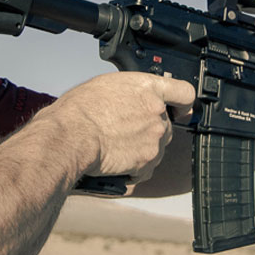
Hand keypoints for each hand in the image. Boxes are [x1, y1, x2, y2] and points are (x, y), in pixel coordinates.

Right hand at [50, 72, 196, 182]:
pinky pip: (147, 168)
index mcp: (148, 88)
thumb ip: (131, 91)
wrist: (70, 135)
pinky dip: (135, 169)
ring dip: (142, 149)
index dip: (182, 103)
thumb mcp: (108, 85)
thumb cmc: (80, 109)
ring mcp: (155, 137)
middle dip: (150, 130)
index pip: (184, 93)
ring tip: (116, 147)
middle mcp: (157, 112)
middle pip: (167, 124)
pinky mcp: (147, 160)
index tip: (179, 109)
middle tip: (126, 132)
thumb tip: (133, 98)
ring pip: (157, 147)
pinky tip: (118, 162)